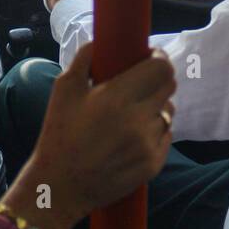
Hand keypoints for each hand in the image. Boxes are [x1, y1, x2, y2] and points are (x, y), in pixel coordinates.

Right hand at [6, 42, 175, 228]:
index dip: (158, 58)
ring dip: (155, 107)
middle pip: (169, 86)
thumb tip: (101, 42)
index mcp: (117, 98)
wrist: (59, 186)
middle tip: (139, 83)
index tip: (148, 57)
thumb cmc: (59, 134)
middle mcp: (139, 120)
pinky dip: (153, 131)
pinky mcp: (154, 164)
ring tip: (131, 114)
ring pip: (168, 112)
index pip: (161, 67)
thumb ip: (85, 59)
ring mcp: (149, 144)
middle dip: (157, 79)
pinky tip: (131, 136)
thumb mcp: (63, 89)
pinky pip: (164, 136)